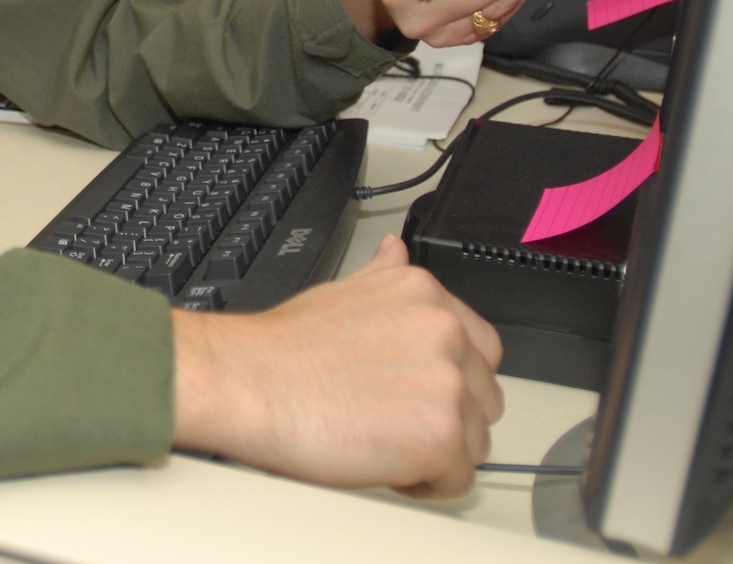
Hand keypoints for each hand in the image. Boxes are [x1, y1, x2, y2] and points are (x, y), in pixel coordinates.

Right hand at [170, 236, 503, 494]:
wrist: (249, 384)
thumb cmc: (284, 349)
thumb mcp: (341, 290)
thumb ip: (383, 276)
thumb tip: (395, 249)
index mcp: (425, 295)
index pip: (481, 349)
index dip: (450, 379)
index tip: (417, 392)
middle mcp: (445, 331)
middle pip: (484, 397)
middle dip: (447, 417)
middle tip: (393, 420)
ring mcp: (447, 383)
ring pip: (475, 440)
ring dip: (437, 452)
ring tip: (383, 443)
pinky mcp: (440, 437)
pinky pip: (459, 478)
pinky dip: (428, 483)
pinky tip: (385, 465)